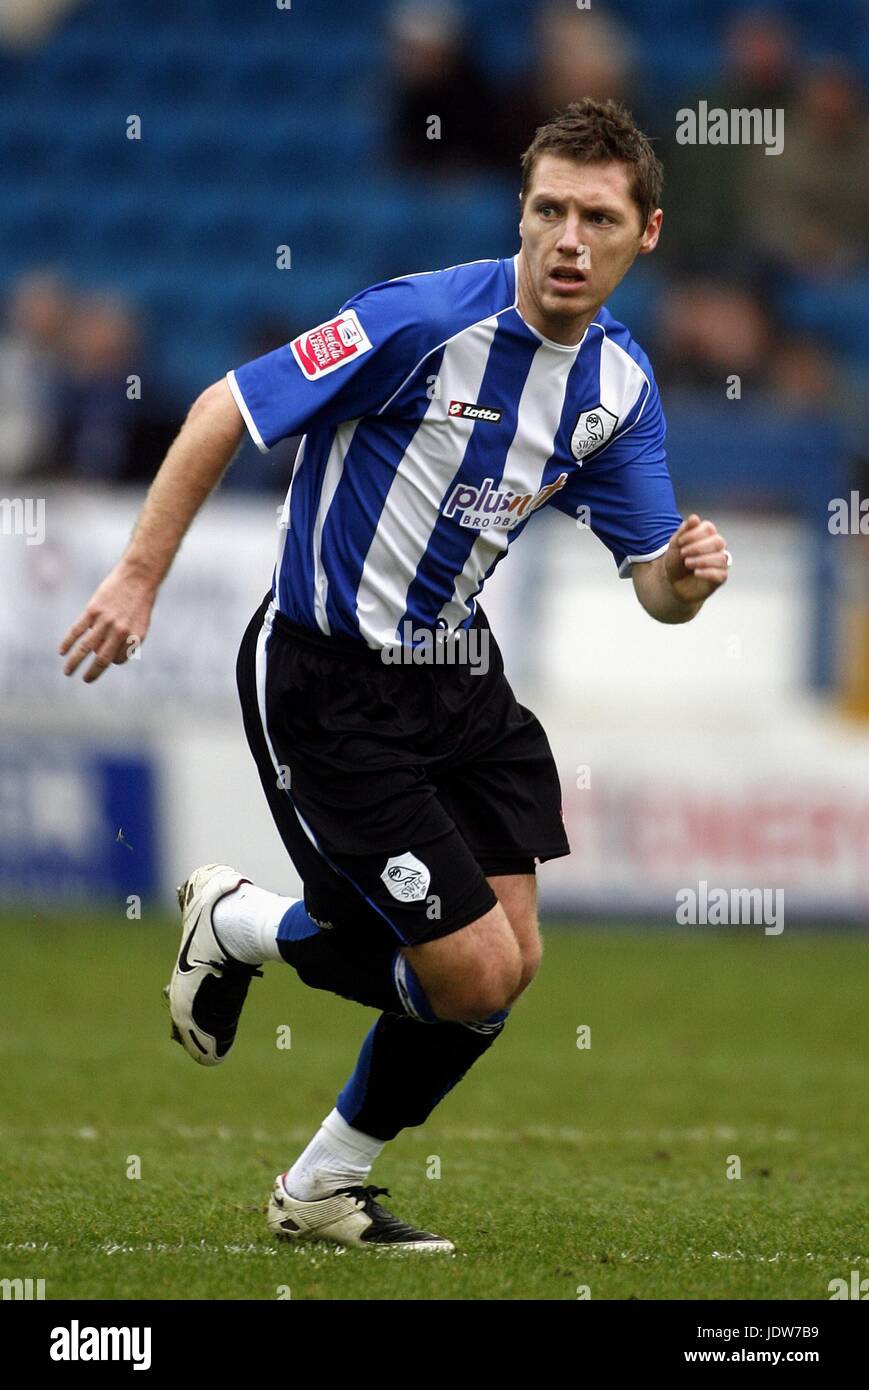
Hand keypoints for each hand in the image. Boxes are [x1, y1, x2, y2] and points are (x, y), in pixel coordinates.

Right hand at [59, 561, 155, 682]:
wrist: (139, 576)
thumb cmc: (140, 600)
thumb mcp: (140, 623)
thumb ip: (127, 639)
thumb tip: (106, 654)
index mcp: (135, 638)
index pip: (118, 659)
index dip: (110, 661)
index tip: (105, 658)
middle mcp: (121, 632)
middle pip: (102, 660)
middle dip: (92, 673)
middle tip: (85, 680)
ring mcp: (106, 621)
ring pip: (86, 648)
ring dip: (75, 662)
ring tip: (68, 672)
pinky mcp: (93, 610)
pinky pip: (77, 631)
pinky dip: (68, 642)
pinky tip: (62, 651)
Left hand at [664, 514, 729, 604]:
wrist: (672, 583)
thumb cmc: (676, 561)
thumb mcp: (675, 545)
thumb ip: (684, 530)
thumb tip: (694, 518)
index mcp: (707, 535)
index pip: (708, 528)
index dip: (694, 534)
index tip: (680, 542)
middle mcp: (717, 547)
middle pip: (718, 541)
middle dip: (698, 547)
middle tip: (683, 553)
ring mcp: (720, 562)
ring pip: (721, 558)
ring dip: (701, 560)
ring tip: (687, 563)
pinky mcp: (720, 578)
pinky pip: (721, 574)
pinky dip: (707, 572)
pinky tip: (696, 573)